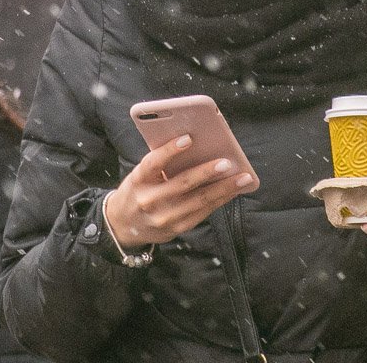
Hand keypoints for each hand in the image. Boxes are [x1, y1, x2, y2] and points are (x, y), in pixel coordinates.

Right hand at [104, 133, 255, 248]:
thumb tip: (197, 146)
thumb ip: (161, 163)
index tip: (188, 138)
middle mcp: (150, 200)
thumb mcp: (141, 175)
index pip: (153, 163)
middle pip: (182, 183)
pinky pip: (203, 212)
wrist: (123, 225)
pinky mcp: (177, 228)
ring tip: (243, 177)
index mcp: (138, 180)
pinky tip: (234, 190)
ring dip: (224, 188)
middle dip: (207, 172)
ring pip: (199, 200)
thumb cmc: (138, 190)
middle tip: (227, 161)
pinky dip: (221, 200)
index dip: (170, 150)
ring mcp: (164, 217)